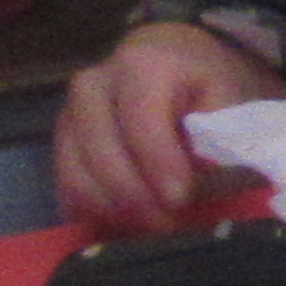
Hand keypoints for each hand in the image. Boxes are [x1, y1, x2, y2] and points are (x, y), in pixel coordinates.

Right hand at [52, 23, 285, 233]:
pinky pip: (66, 189)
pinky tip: (128, 224)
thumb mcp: (224, 94)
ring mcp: (68, 115)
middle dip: (137, 198)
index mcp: (139, 65)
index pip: (141, 121)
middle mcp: (92, 87)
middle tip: (170, 224)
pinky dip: (95, 213)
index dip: (159, 164)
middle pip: (102, 155)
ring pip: (76, 177)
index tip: (180, 198)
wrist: (166, 59)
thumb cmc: (201, 82)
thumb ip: (216, 129)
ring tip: (154, 226)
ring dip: (115, 211)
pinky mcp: (60, 143)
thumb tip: (204, 169)